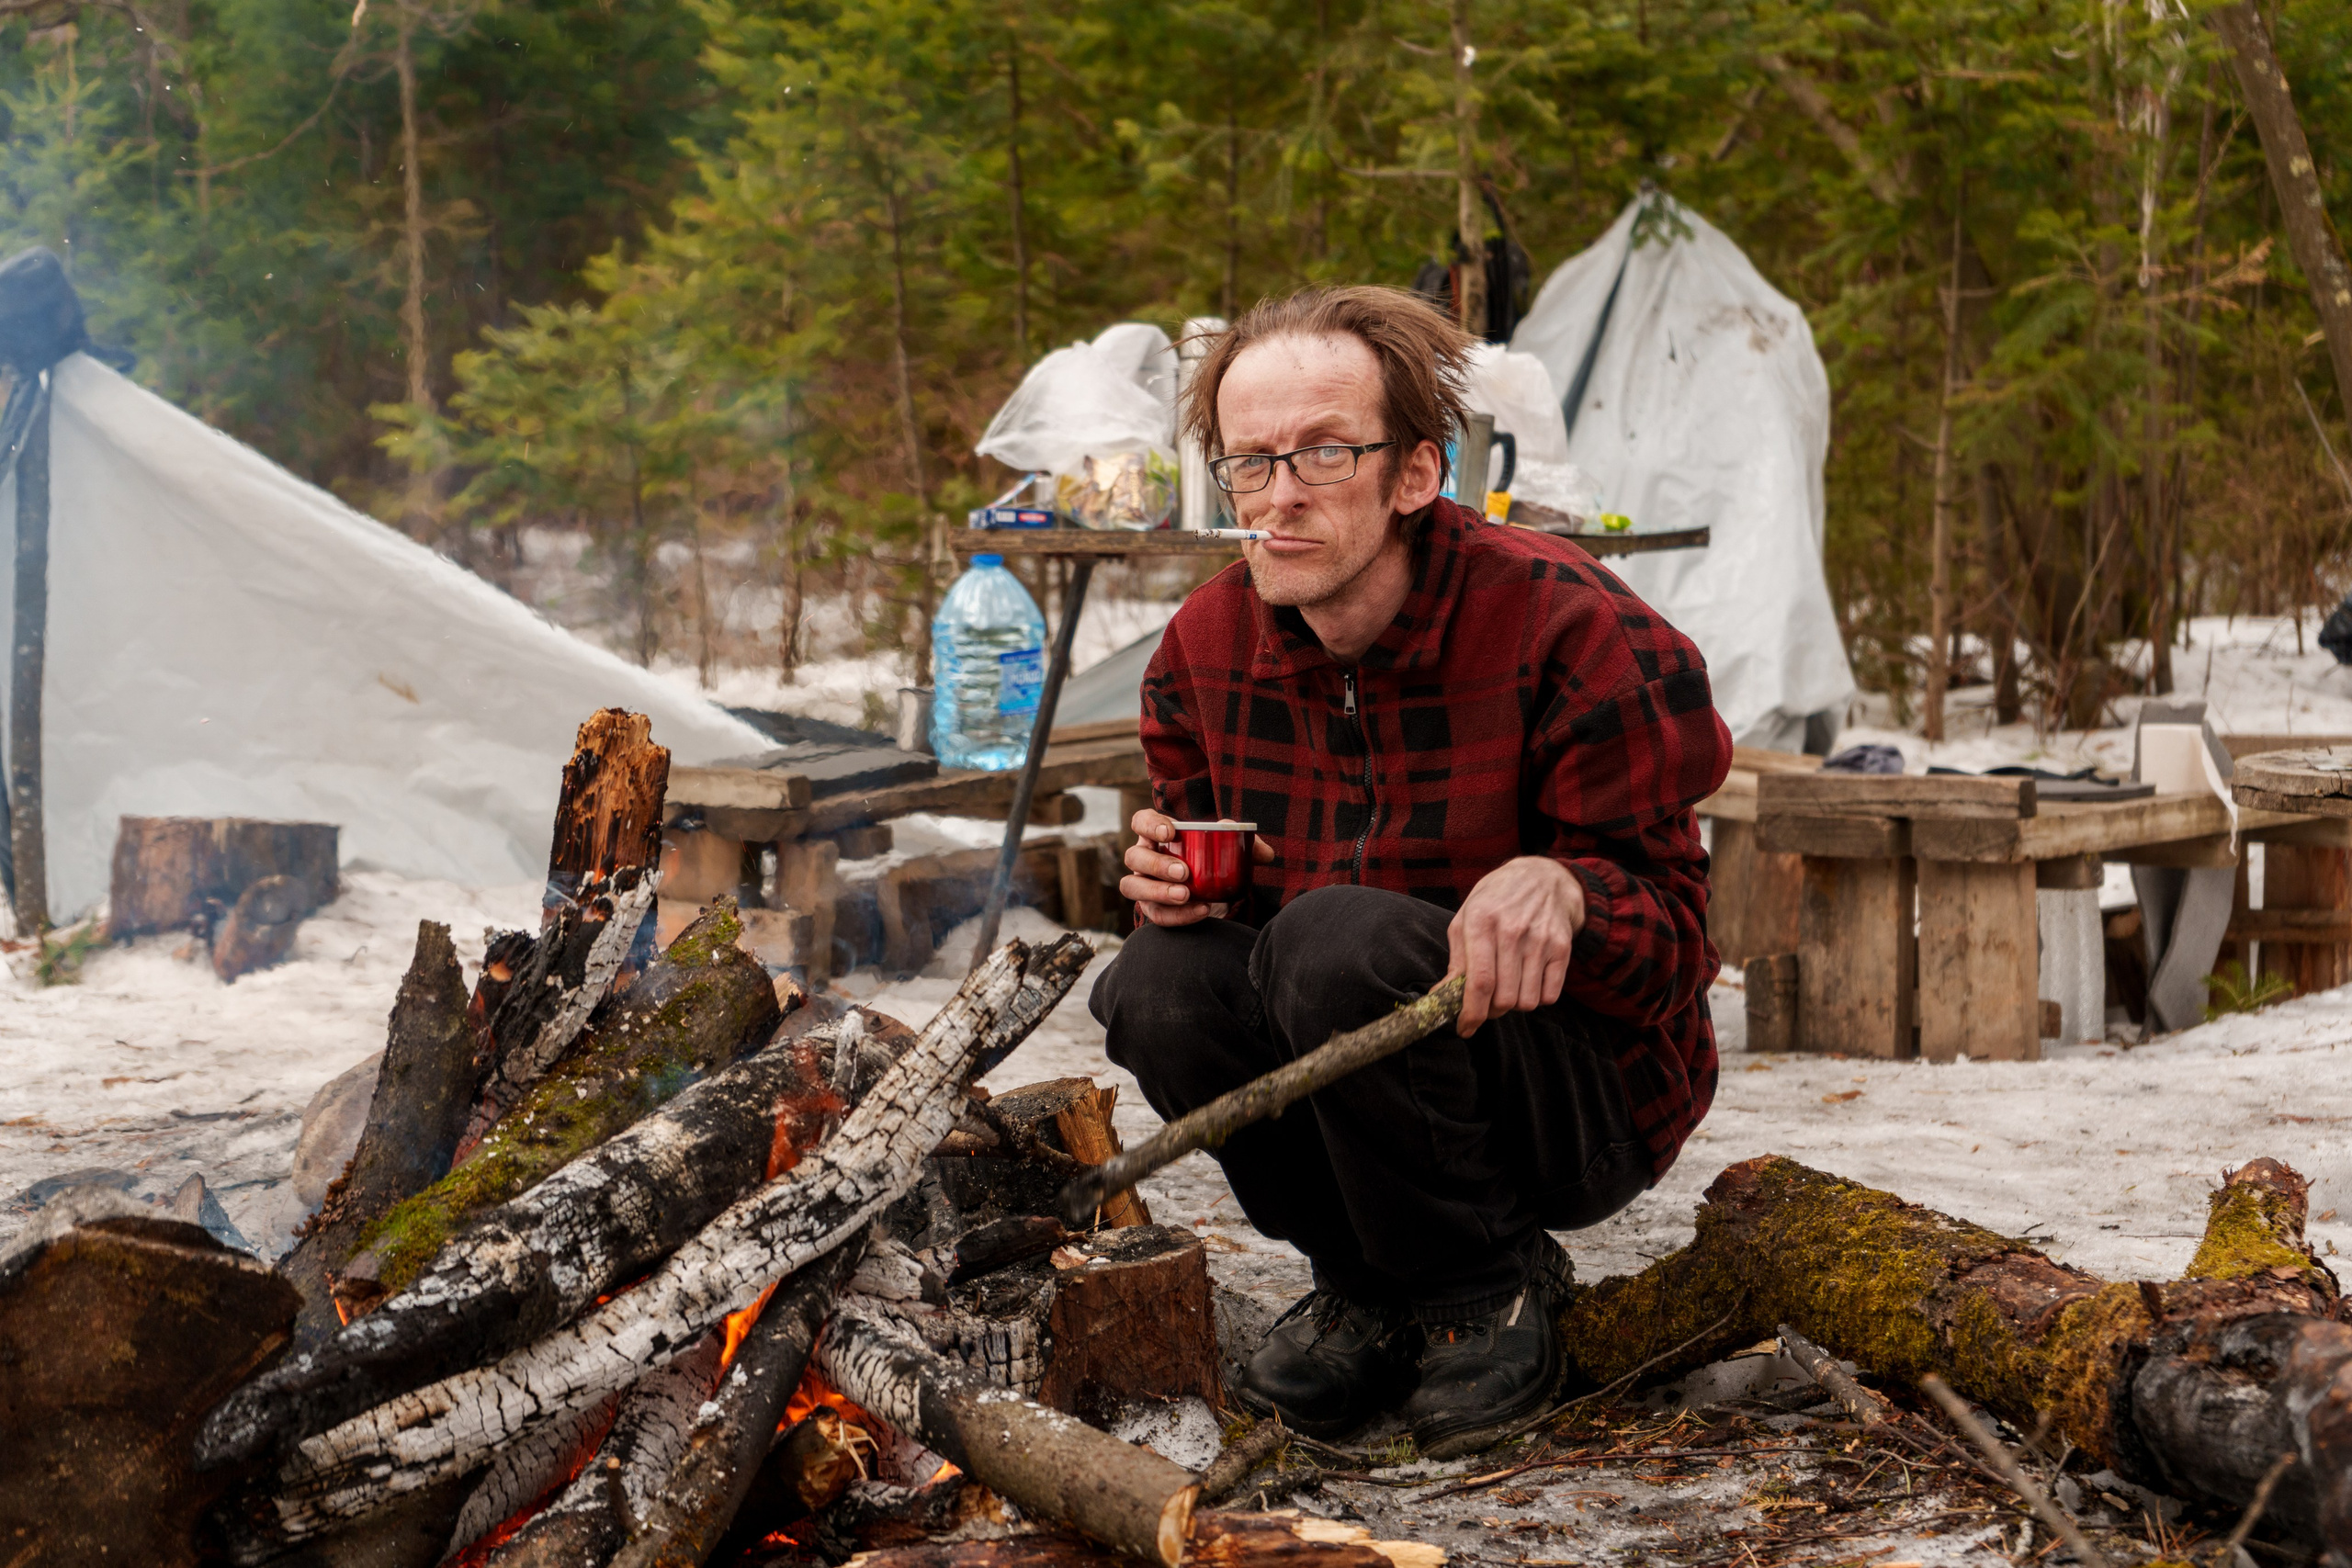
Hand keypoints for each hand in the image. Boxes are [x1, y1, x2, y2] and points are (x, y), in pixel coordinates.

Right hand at [1119, 808, 1275, 927]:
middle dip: (1157, 864)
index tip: (1170, 833)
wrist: (1213, 891)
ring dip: (1157, 891)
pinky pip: (1156, 914)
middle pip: (1134, 857)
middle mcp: (1144, 858)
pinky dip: (1178, 915)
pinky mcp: (1152, 909)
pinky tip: (1202, 911)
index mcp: (1157, 835)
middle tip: (1184, 872)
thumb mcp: (1230, 847)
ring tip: (1185, 894)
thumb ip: (1247, 844)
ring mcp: (1143, 884)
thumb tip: (1265, 854)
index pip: (1140, 821)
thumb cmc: (1214, 859)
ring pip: (1132, 886)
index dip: (1149, 825)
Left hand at [1445, 857, 1584, 1035]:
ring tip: (1508, 986)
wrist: (1542, 877)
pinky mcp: (1562, 948)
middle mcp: (1512, 931)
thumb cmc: (1495, 900)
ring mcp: (1540, 939)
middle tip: (1487, 1003)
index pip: (1479, 982)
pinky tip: (1528, 980)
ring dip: (1514, 1005)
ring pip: (1527, 1002)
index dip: (1471, 1013)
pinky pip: (1550, 996)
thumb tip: (1442, 997)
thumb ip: (1456, 959)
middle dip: (1491, 1011)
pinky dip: (1537, 998)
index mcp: (1481, 922)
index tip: (1464, 1028)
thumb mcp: (1466, 918)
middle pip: (1504, 998)